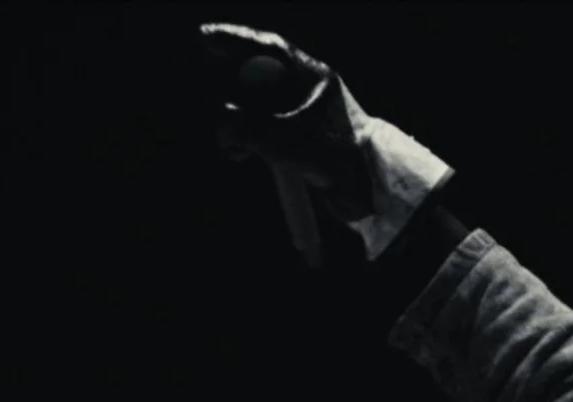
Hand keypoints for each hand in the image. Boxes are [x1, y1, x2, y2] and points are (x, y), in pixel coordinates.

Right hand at [199, 23, 453, 266]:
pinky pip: (261, 132)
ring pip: (254, 109)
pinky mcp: (295, 141)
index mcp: (313, 77)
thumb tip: (222, 122)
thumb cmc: (336, 158)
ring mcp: (300, 116)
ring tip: (235, 150)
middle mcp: (306, 91)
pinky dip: (247, 142)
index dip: (234, 39)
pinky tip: (240, 156)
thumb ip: (248, 126)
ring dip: (238, 127)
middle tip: (224, 118)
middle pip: (255, 79)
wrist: (368, 193)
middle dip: (234, 97)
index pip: (269, 48)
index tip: (204, 38)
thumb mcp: (285, 139)